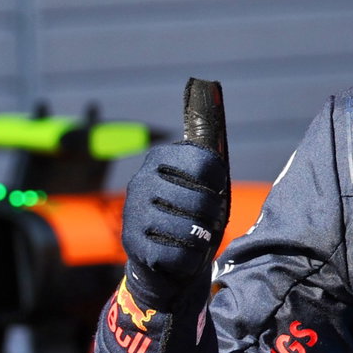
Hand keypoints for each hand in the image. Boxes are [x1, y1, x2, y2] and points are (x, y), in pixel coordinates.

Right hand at [120, 79, 231, 311]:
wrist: (159, 262)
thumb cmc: (188, 214)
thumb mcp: (198, 182)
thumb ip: (206, 154)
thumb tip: (209, 90)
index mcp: (160, 158)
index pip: (206, 162)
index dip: (219, 181)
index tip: (217, 191)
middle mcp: (142, 180)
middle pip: (202, 199)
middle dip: (214, 216)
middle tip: (210, 222)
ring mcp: (134, 212)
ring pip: (191, 228)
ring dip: (203, 239)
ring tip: (198, 239)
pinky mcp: (133, 243)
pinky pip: (179, 253)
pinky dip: (189, 259)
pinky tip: (183, 255)